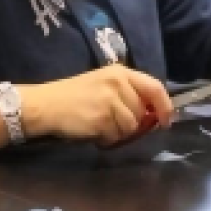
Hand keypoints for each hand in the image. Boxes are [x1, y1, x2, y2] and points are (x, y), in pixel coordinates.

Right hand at [22, 65, 173, 146]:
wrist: (46, 105)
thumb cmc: (73, 96)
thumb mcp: (103, 85)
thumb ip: (128, 94)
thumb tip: (153, 116)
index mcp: (120, 72)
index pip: (155, 87)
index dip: (165, 106)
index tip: (165, 120)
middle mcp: (118, 83)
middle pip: (142, 112)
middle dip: (132, 123)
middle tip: (111, 122)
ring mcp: (111, 100)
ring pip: (131, 127)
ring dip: (118, 132)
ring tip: (99, 125)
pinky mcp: (103, 118)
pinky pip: (116, 136)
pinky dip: (106, 138)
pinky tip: (92, 130)